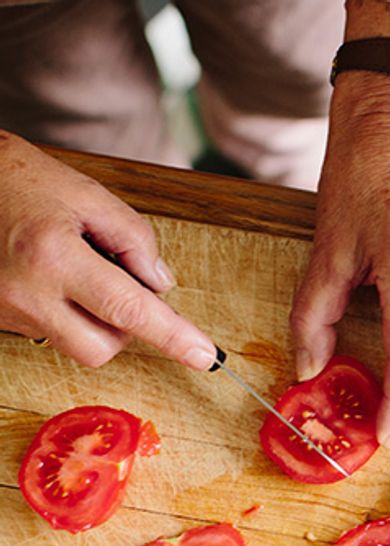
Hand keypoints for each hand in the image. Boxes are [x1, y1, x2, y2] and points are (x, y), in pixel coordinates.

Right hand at [0, 132, 215, 368]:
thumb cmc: (11, 179)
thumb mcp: (83, 192)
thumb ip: (132, 237)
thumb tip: (160, 283)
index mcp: (53, 256)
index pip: (129, 309)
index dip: (172, 336)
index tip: (204, 356)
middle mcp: (27, 293)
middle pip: (102, 348)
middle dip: (124, 327)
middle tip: (117, 283)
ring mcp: (8, 312)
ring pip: (76, 346)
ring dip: (94, 322)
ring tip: (76, 274)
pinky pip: (49, 333)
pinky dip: (64, 314)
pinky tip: (49, 278)